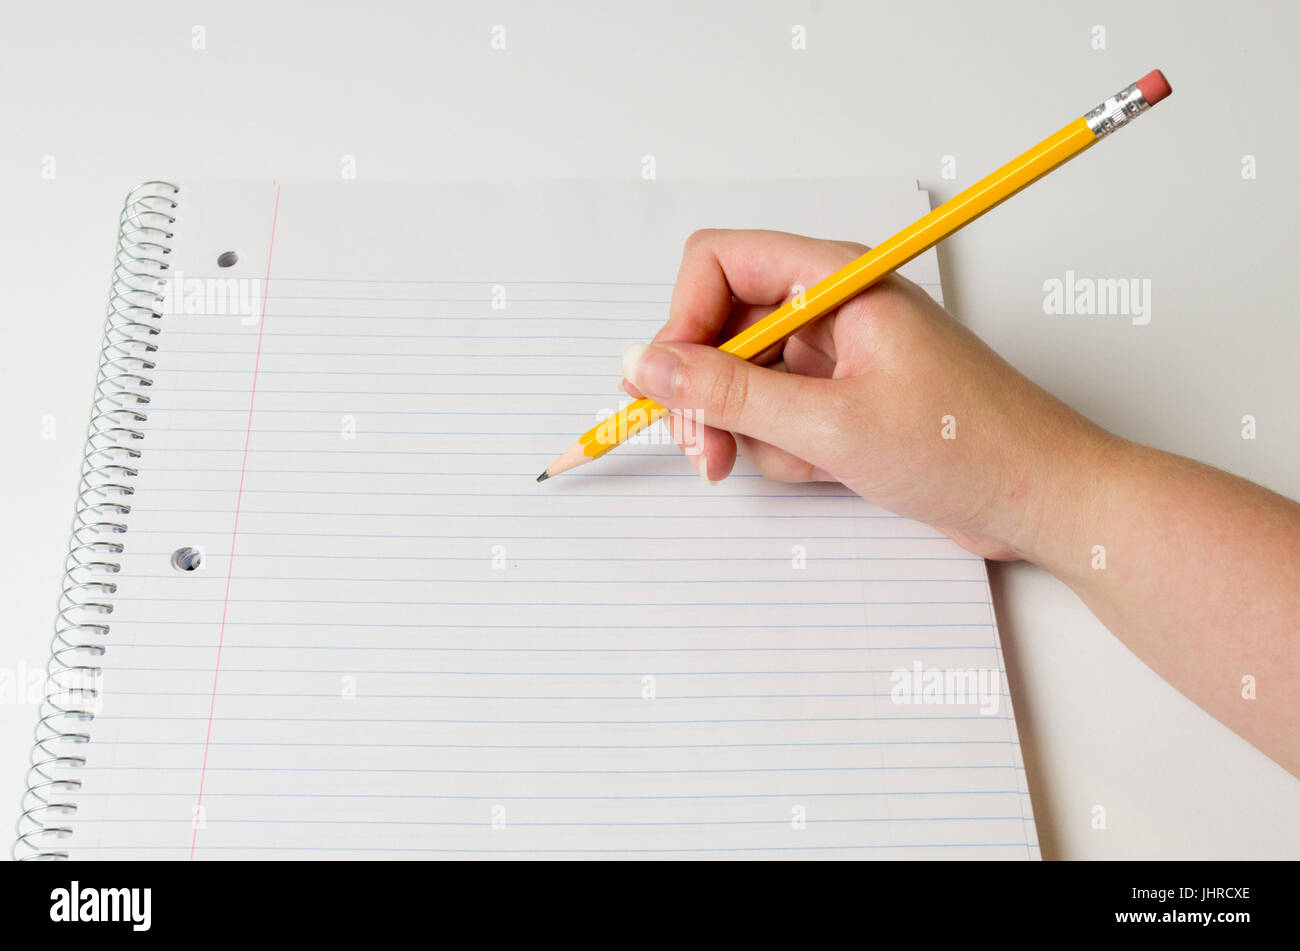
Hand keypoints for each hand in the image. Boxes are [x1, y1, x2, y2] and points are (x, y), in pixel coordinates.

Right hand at [621, 229, 1108, 561]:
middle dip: (708, 394)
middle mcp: (831, 305)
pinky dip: (786, 448)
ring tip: (803, 462)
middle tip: (704, 451)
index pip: (718, 263)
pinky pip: (778, 413)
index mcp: (836, 279)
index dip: (682, 322)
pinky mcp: (845, 396)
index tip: (671, 387)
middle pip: (722, 327)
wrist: (1042, 499)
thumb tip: (646, 366)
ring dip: (753, 430)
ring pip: (745, 379)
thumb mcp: (829, 425)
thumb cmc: (968, 447)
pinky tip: (828, 469)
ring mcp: (838, 353)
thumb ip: (728, 394)